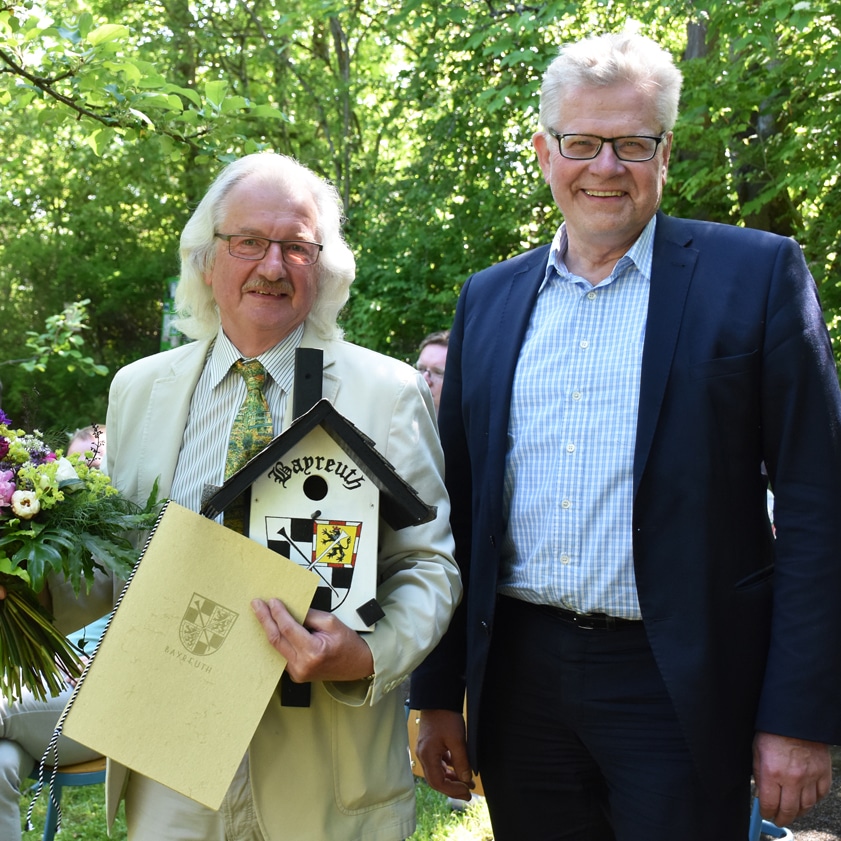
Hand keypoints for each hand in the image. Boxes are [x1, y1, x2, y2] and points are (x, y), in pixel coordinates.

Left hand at [251, 598, 373, 682]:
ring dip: (269, 629)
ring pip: (276, 647)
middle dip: (265, 619)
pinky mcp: (295, 674)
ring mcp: (297, 672)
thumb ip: (309, 615)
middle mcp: (302, 665)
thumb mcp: (331, 622)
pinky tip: (272, 627)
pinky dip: (277, 639)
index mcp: (313, 652)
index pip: (288, 629)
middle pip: (276, 639)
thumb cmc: (347, 644)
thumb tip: (290, 608)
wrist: (356, 664)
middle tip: (256, 605)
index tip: (272, 601)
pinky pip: (281, 654)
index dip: (278, 613)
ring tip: (262, 613)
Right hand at [416, 708, 474, 801]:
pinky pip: (438, 762)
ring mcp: (425, 750)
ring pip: (437, 771)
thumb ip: (461, 762)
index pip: (438, 782)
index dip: (452, 790)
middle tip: (467, 792)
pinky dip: (448, 768)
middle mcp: (423, 755)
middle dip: (452, 787)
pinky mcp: (429, 745)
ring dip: (451, 778)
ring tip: (466, 782)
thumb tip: (466, 780)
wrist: (438, 698)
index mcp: (427, 755)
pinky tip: (458, 768)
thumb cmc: (446, 717)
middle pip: (435, 780)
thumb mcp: (457, 740)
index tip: (467, 792)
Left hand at [753, 731, 831, 826]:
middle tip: (779, 819)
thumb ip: (758, 774)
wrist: (796, 718)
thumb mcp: (757, 751)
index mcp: (771, 772)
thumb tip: (761, 794)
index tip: (766, 813)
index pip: (769, 804)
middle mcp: (792, 778)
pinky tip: (806, 799)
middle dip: (782, 818)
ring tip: (792, 812)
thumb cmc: (773, 732)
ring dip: (798, 812)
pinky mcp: (823, 773)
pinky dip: (814, 800)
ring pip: (806, 806)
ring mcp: (810, 777)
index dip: (767, 812)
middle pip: (789, 810)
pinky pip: (820, 795)